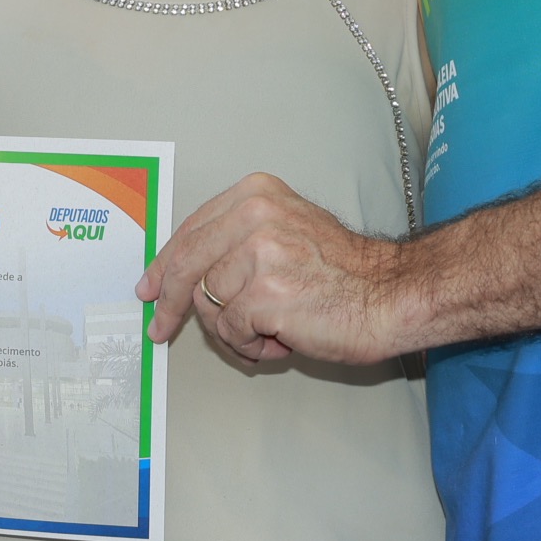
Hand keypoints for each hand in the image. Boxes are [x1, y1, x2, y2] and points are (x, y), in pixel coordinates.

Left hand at [137, 173, 404, 364]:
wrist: (390, 293)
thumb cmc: (345, 272)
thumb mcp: (287, 228)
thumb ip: (238, 238)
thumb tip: (185, 272)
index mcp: (255, 194)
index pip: (191, 230)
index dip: (164, 263)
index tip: (150, 286)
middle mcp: (253, 215)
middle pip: (185, 265)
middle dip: (169, 303)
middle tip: (161, 328)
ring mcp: (258, 254)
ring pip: (208, 304)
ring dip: (232, 330)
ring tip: (268, 331)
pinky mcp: (264, 294)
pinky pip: (230, 331)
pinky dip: (249, 345)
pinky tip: (280, 340)